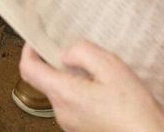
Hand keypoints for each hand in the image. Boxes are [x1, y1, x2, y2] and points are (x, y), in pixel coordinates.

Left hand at [19, 42, 163, 131]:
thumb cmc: (134, 110)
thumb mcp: (111, 67)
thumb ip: (83, 53)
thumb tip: (65, 53)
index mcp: (64, 94)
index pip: (29, 70)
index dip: (29, 51)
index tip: (35, 40)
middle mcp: (62, 112)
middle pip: (47, 80)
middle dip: (59, 64)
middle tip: (81, 54)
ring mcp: (71, 124)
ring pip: (62, 92)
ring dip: (74, 79)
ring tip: (101, 75)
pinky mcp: (82, 129)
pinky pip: (74, 105)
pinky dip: (83, 93)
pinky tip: (105, 91)